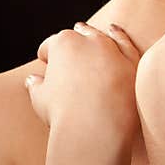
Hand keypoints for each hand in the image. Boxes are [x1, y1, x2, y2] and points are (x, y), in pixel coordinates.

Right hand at [26, 21, 141, 135]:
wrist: (96, 129)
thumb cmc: (63, 114)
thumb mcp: (41, 98)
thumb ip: (37, 86)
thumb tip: (32, 80)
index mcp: (62, 44)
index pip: (50, 45)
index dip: (46, 54)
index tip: (45, 61)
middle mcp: (88, 40)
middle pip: (78, 35)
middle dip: (73, 40)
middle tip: (71, 47)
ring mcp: (112, 48)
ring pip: (104, 36)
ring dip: (97, 36)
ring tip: (93, 37)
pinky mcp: (132, 60)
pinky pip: (126, 44)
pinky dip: (120, 40)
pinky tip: (116, 36)